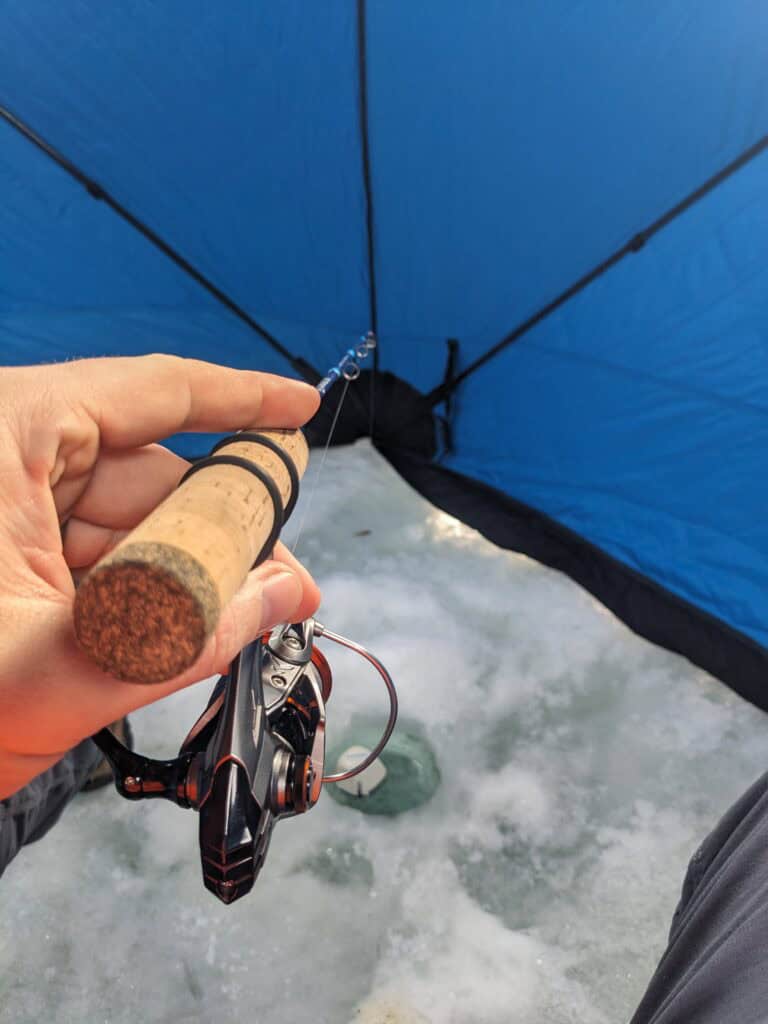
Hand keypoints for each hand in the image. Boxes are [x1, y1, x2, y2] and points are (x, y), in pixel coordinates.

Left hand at [0, 355, 321, 797]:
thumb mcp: (53, 672)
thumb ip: (186, 633)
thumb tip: (285, 593)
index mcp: (2, 437)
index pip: (147, 392)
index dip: (238, 399)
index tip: (300, 411)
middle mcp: (8, 460)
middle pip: (149, 470)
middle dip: (224, 524)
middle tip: (284, 577)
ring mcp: (8, 511)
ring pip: (132, 521)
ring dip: (192, 569)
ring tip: (244, 616)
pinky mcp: (10, 558)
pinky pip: (104, 558)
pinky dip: (152, 591)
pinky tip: (187, 626)